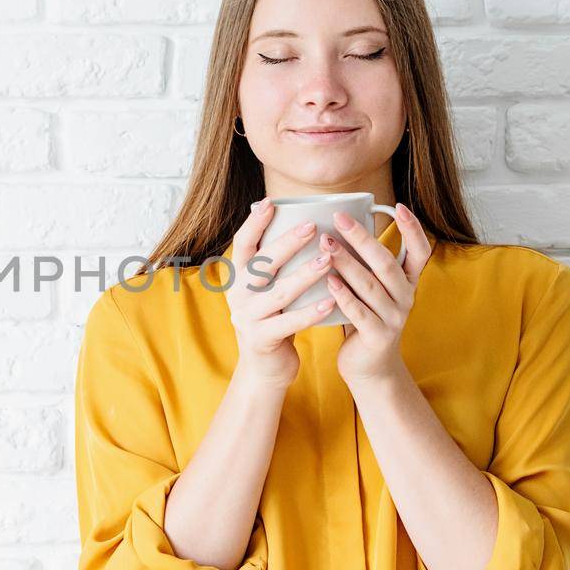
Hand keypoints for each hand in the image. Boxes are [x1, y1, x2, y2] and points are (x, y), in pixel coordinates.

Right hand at [225, 199, 341, 389]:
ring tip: (329, 260)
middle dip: (287, 244)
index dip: (254, 223)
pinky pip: (289, 323)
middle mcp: (239, 295)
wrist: (265, 367)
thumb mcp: (268, 290)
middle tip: (312, 227)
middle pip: (262, 265)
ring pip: (279, 293)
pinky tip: (330, 301)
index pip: (242, 245)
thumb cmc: (275, 319)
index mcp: (239, 278)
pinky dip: (310, 312)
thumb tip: (303, 223)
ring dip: (305, 275)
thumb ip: (277, 265)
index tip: (270, 202)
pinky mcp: (262, 339)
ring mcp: (248, 318)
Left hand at [319, 204, 433, 384]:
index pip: (420, 251)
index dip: (413, 229)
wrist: (370, 368)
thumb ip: (367, 265)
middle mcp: (406, 298)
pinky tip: (328, 280)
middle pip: (386, 263)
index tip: (398, 206)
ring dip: (346, 262)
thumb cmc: (365, 319)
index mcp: (408, 283)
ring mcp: (394, 318)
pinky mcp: (377, 336)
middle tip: (340, 218)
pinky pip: (359, 312)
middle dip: (362, 238)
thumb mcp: (373, 290)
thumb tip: (343, 225)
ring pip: (370, 285)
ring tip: (325, 243)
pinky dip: (343, 295)